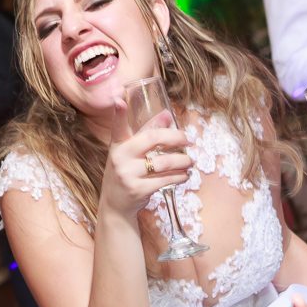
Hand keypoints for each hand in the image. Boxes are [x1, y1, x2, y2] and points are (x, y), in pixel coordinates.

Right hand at [100, 98, 192, 217]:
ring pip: (163, 162)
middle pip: (152, 139)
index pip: (118, 127)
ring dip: (182, 161)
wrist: (115, 205)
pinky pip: (165, 180)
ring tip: (190, 161)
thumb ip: (148, 132)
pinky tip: (185, 175)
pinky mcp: (137, 190)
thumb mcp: (131, 153)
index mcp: (118, 145)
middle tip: (188, 140)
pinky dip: (179, 177)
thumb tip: (167, 114)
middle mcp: (120, 157)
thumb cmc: (127, 173)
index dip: (118, 114)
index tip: (118, 100)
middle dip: (176, 137)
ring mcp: (127, 174)